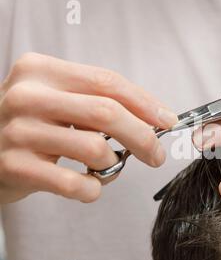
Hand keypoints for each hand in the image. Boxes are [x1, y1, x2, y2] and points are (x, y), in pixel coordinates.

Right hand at [0, 53, 177, 203]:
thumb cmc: (32, 125)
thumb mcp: (57, 100)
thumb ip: (97, 102)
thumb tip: (154, 118)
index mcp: (41, 70)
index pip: (108, 82)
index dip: (145, 103)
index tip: (168, 121)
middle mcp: (27, 96)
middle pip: (107, 112)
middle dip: (143, 136)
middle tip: (156, 154)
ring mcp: (18, 132)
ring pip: (94, 148)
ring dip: (114, 164)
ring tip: (106, 167)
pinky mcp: (14, 167)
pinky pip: (74, 184)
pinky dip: (94, 189)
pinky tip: (91, 186)